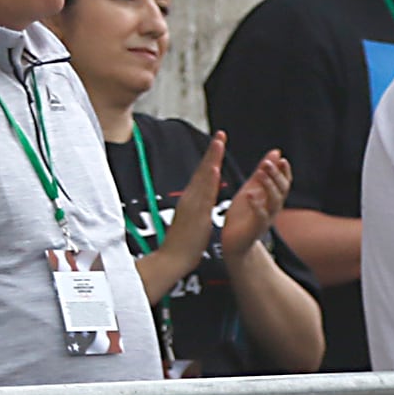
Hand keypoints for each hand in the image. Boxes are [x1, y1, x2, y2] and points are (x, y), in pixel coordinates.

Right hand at [169, 129, 230, 254]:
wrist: (172, 260)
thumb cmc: (184, 244)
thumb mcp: (194, 220)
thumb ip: (198, 207)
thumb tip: (203, 199)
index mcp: (192, 200)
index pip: (203, 175)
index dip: (211, 158)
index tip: (219, 143)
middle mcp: (190, 198)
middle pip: (202, 171)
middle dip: (212, 152)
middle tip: (221, 134)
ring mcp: (191, 205)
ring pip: (203, 179)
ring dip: (211, 160)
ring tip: (219, 143)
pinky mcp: (194, 215)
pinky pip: (203, 195)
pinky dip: (208, 181)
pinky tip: (214, 169)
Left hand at [216, 140, 291, 260]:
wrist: (234, 243)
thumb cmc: (243, 215)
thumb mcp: (252, 188)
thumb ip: (263, 172)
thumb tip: (276, 152)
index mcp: (272, 198)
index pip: (285, 182)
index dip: (284, 171)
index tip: (281, 159)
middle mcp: (273, 208)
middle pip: (282, 190)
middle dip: (276, 176)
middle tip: (268, 163)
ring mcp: (266, 219)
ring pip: (274, 201)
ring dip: (269, 186)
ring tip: (261, 173)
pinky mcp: (256, 229)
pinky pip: (260, 216)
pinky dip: (256, 204)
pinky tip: (250, 194)